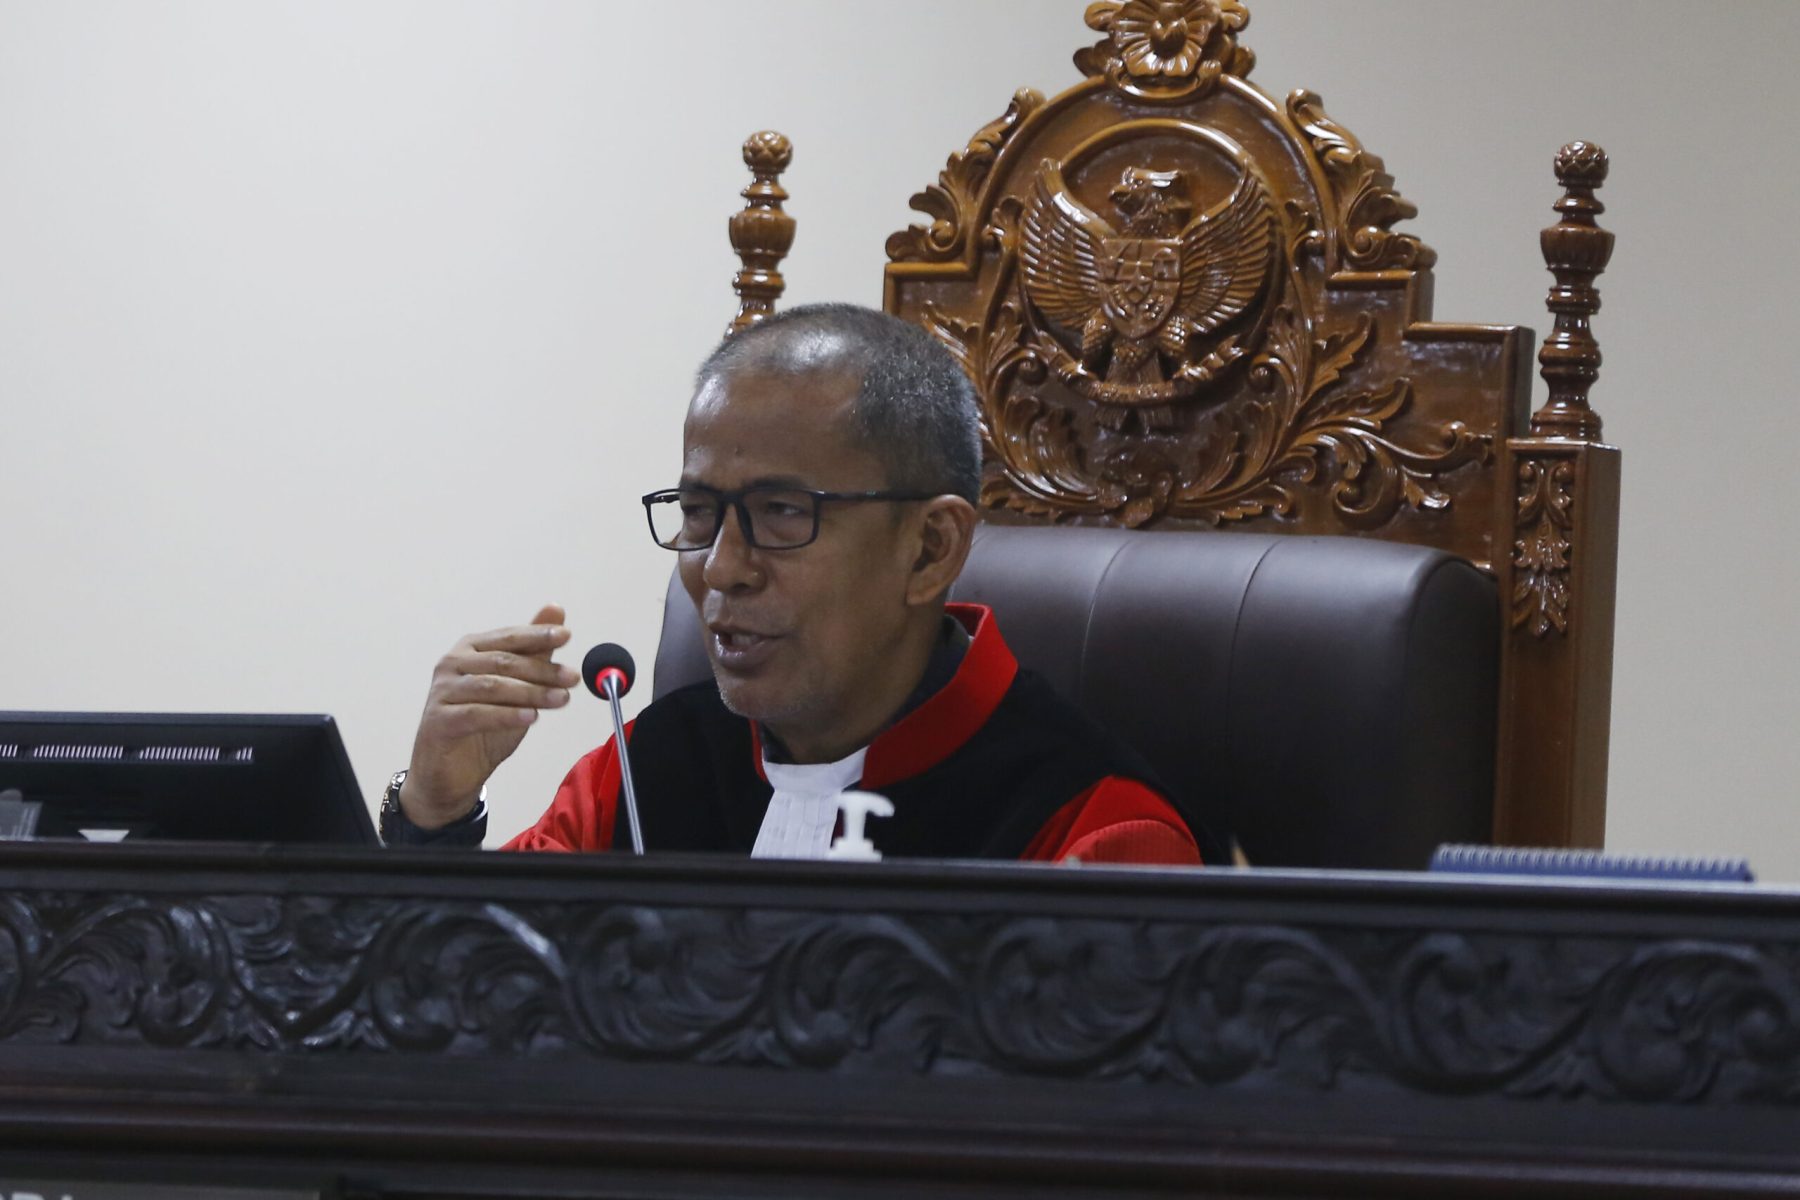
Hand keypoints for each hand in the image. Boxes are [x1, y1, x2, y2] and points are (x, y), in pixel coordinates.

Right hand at [402, 603, 578, 828]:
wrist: (452, 772)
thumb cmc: (484, 725)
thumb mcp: (517, 686)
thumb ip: (533, 650)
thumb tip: (556, 609)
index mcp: (471, 649)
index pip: (509, 637)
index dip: (538, 635)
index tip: (566, 636)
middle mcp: (453, 664)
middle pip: (504, 662)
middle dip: (542, 669)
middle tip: (572, 678)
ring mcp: (443, 691)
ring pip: (493, 686)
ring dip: (531, 692)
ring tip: (561, 699)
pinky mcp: (438, 720)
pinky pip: (477, 713)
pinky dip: (507, 714)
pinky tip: (531, 718)